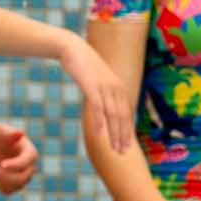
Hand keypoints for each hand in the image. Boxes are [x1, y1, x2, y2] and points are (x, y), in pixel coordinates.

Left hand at [0, 126, 37, 195]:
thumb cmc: (2, 138)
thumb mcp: (3, 133)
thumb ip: (10, 134)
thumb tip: (20, 132)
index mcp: (30, 152)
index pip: (27, 161)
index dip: (15, 164)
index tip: (1, 164)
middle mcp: (31, 167)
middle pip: (22, 178)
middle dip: (2, 174)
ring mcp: (25, 178)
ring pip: (14, 186)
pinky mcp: (17, 185)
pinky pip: (8, 191)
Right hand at [60, 35, 133, 154]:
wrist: (73, 49)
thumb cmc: (85, 67)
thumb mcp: (99, 81)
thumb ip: (106, 94)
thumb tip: (107, 110)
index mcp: (120, 88)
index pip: (127, 114)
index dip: (127, 131)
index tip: (127, 146)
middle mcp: (116, 88)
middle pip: (122, 117)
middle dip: (122, 136)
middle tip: (121, 151)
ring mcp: (104, 87)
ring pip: (112, 114)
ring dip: (113, 133)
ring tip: (113, 147)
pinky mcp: (91, 85)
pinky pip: (97, 106)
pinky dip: (99, 121)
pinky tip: (98, 133)